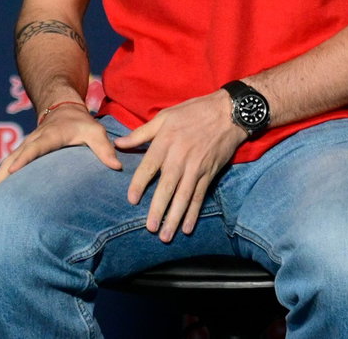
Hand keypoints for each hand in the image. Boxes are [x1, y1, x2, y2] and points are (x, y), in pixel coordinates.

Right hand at [0, 103, 120, 193]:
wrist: (63, 110)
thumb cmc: (81, 123)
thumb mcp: (96, 131)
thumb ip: (105, 148)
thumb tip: (116, 167)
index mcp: (49, 136)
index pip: (35, 148)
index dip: (24, 159)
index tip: (13, 170)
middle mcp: (32, 142)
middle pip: (13, 160)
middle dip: (1, 177)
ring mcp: (24, 148)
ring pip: (6, 165)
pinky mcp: (21, 154)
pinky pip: (7, 167)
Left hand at [113, 91, 245, 241]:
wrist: (229, 112)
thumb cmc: (194, 111)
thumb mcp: (165, 116)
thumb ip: (141, 133)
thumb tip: (119, 144)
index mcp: (165, 143)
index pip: (147, 169)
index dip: (138, 186)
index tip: (132, 201)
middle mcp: (180, 158)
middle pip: (166, 188)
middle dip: (158, 210)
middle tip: (150, 229)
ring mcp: (197, 168)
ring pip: (184, 197)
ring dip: (175, 217)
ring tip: (166, 235)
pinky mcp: (210, 172)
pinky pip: (200, 195)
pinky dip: (194, 212)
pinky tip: (188, 226)